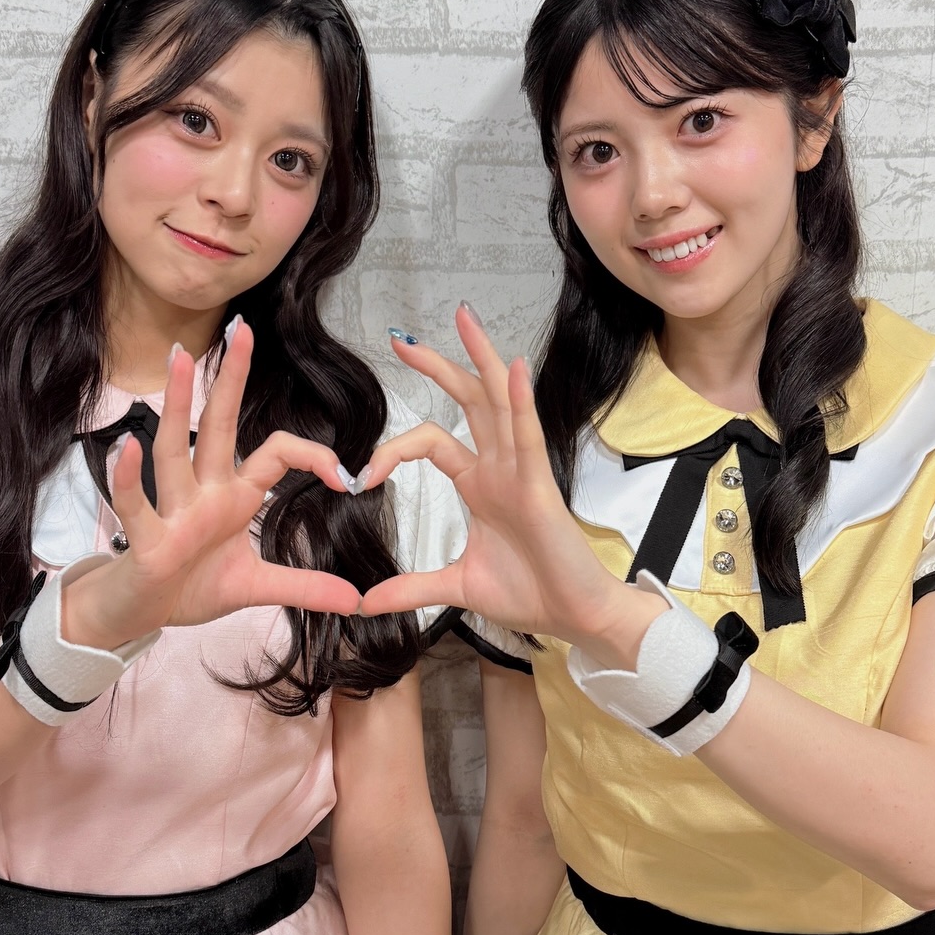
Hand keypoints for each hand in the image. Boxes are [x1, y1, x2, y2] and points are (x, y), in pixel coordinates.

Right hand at [62, 320, 360, 650]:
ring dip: (177, 406)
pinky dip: (128, 477)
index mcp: (232, 496)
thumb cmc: (190, 587)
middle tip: (243, 330)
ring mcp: (171, 511)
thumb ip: (303, 586)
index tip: (346, 479)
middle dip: (231, 379)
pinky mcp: (144, 540)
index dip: (312, 456)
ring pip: (173, 451)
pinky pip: (134, 503)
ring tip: (178, 359)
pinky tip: (126, 446)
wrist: (139, 615)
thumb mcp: (256, 587)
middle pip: (219, 425)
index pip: (276, 455)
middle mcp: (202, 492)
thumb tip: (355, 600)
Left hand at [358, 307, 660, 665]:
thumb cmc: (529, 593)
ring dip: (482, 359)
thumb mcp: (455, 587)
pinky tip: (514, 369)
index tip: (362, 476)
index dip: (393, 448)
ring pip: (499, 402)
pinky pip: (529, 435)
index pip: (430, 442)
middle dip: (436, 366)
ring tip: (464, 318)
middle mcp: (499, 467)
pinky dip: (520, 402)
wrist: (571, 616)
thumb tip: (364, 603)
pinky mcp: (539, 485)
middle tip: (400, 339)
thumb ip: (411, 588)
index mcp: (479, 484)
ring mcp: (520, 471)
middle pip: (467, 401)